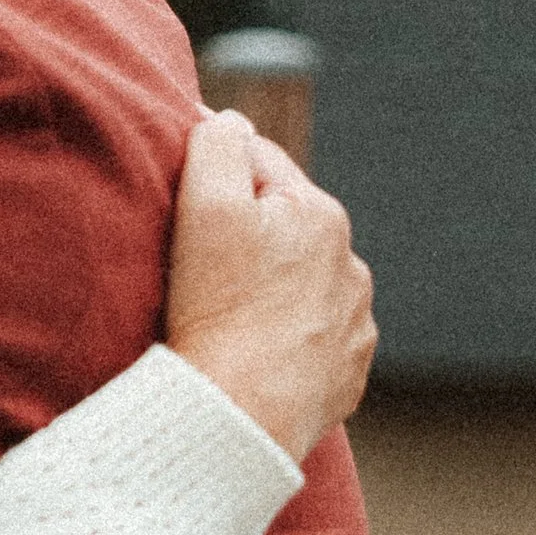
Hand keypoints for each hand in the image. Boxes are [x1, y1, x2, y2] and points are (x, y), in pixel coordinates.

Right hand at [163, 109, 375, 461]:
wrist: (241, 415)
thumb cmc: (218, 309)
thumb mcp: (205, 206)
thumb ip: (217, 144)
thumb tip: (227, 120)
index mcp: (319, 214)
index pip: (257, 165)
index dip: (213, 173)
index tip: (181, 196)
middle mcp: (350, 264)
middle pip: (284, 229)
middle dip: (247, 235)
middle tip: (196, 265)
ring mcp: (354, 323)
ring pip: (303, 287)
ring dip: (272, 290)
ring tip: (227, 316)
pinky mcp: (348, 374)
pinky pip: (313, 343)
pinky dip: (286, 342)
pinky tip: (252, 355)